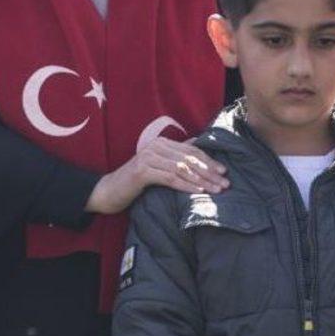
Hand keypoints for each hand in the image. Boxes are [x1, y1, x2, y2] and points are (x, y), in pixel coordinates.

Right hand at [85, 137, 228, 213]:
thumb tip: (197, 147)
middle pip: (189, 159)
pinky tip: (198, 191)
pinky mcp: (143, 171)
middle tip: (225, 183)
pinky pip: (170, 178)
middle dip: (210, 171)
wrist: (108, 191)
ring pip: (182, 168)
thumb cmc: (135, 181)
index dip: (209, 160)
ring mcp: (148, 158)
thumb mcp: (157, 167)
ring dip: (202, 180)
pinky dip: (186, 185)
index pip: (191, 150)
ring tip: (216, 190)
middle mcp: (156, 147)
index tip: (224, 172)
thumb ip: (174, 157)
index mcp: (162, 143)